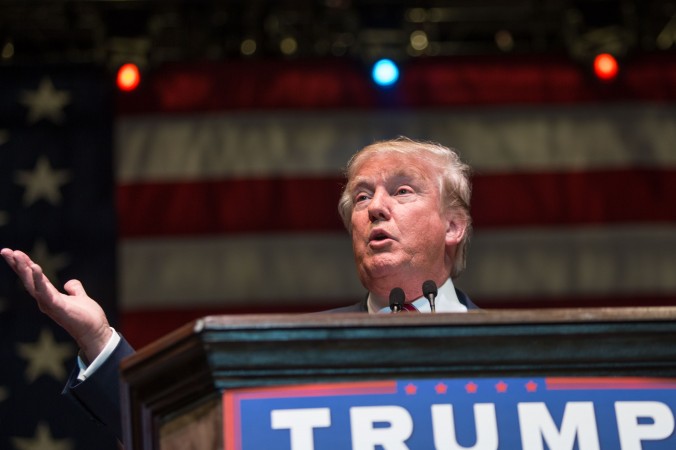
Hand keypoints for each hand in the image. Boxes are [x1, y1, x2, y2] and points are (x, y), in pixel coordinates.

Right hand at [1, 248, 111, 362]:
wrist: (95, 332)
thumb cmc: (87, 318)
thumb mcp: (80, 298)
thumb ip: (74, 289)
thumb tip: (69, 283)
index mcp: (49, 296)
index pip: (34, 278)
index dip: (24, 266)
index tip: (14, 252)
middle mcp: (45, 300)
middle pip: (28, 279)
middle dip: (17, 265)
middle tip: (5, 251)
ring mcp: (50, 304)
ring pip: (32, 284)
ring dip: (24, 269)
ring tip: (16, 254)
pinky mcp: (58, 307)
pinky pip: (46, 291)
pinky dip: (39, 279)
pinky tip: (35, 267)